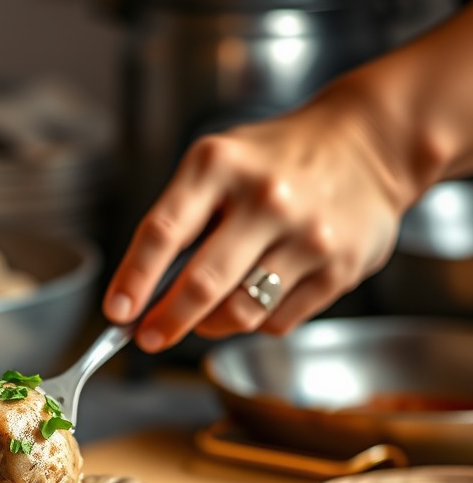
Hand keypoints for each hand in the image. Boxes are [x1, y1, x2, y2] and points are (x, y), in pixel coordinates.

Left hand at [103, 92, 407, 350]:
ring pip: (240, 312)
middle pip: (202, 284)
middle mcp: (266, 198)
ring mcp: (307, 235)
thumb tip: (141, 297)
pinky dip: (255, 323)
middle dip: (166, 321)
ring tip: (200, 319)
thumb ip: (179, 222)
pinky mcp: (338, 268)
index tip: (116, 313)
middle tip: (149, 337)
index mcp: (219, 166)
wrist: (367, 144)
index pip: (163, 232)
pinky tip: (254, 299)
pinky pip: (277, 321)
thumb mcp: (217, 165)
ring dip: (209, 327)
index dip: (134, 280)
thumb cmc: (273, 162)